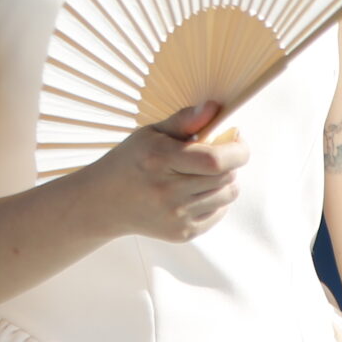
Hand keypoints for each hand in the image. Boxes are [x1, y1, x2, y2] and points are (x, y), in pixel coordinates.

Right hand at [85, 103, 247, 242]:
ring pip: (227, 194)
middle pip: (226, 176)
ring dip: (224, 180)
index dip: (236, 150)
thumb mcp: (151, 133)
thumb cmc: (131, 161)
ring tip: (204, 172)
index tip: (236, 138)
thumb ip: (184, 120)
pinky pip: (220, 212)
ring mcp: (176, 216)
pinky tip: (197, 190)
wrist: (105, 202)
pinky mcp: (182, 233)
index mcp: (160, 160)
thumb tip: (215, 108)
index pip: (215, 161)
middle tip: (216, 152)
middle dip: (230, 161)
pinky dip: (216, 199)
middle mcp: (168, 192)